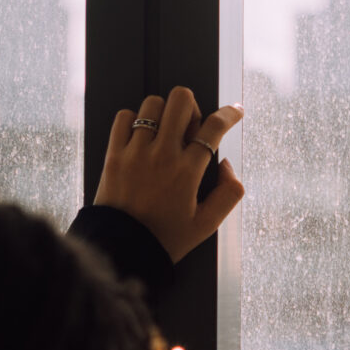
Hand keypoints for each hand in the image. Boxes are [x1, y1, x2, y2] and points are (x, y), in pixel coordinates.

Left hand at [97, 87, 245, 262]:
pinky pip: (124, 117)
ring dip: (164, 113)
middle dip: (193, 107)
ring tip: (164, 134)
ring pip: (153, 104)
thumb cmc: (164, 239)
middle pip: (181, 100)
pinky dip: (135, 121)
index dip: (230, 114)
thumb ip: (229, 194)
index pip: (214, 127)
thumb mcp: (206, 224)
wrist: (121, 250)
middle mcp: (162, 155)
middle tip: (191, 128)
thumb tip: (226, 165)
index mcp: (187, 172)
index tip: (235, 111)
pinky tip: (141, 138)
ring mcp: (135, 152)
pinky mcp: (113, 154)